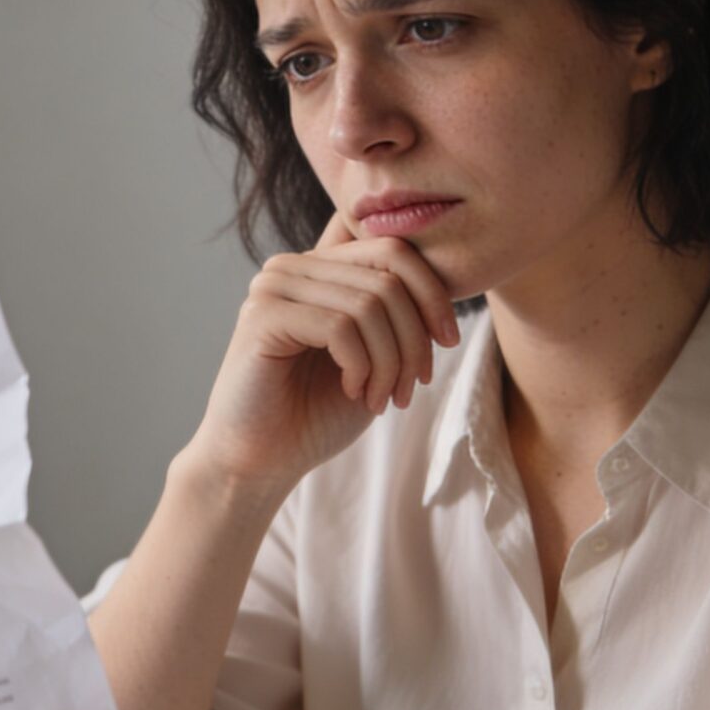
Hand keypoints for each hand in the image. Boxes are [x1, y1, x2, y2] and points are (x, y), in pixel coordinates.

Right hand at [180, 213, 457, 495]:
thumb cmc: (317, 411)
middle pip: (387, 277)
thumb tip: (447, 272)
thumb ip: (394, 309)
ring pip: (368, 305)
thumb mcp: (374, 354)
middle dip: (415, 339)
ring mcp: (272, 287)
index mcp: (318, 266)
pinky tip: (354, 391)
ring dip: (391, 361)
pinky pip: (340, 328)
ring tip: (383, 397)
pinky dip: (361, 367)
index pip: (393, 249)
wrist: (261, 460)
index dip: (434, 293)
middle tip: (411, 386)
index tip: (448, 341)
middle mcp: (291, 266)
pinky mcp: (262, 316)